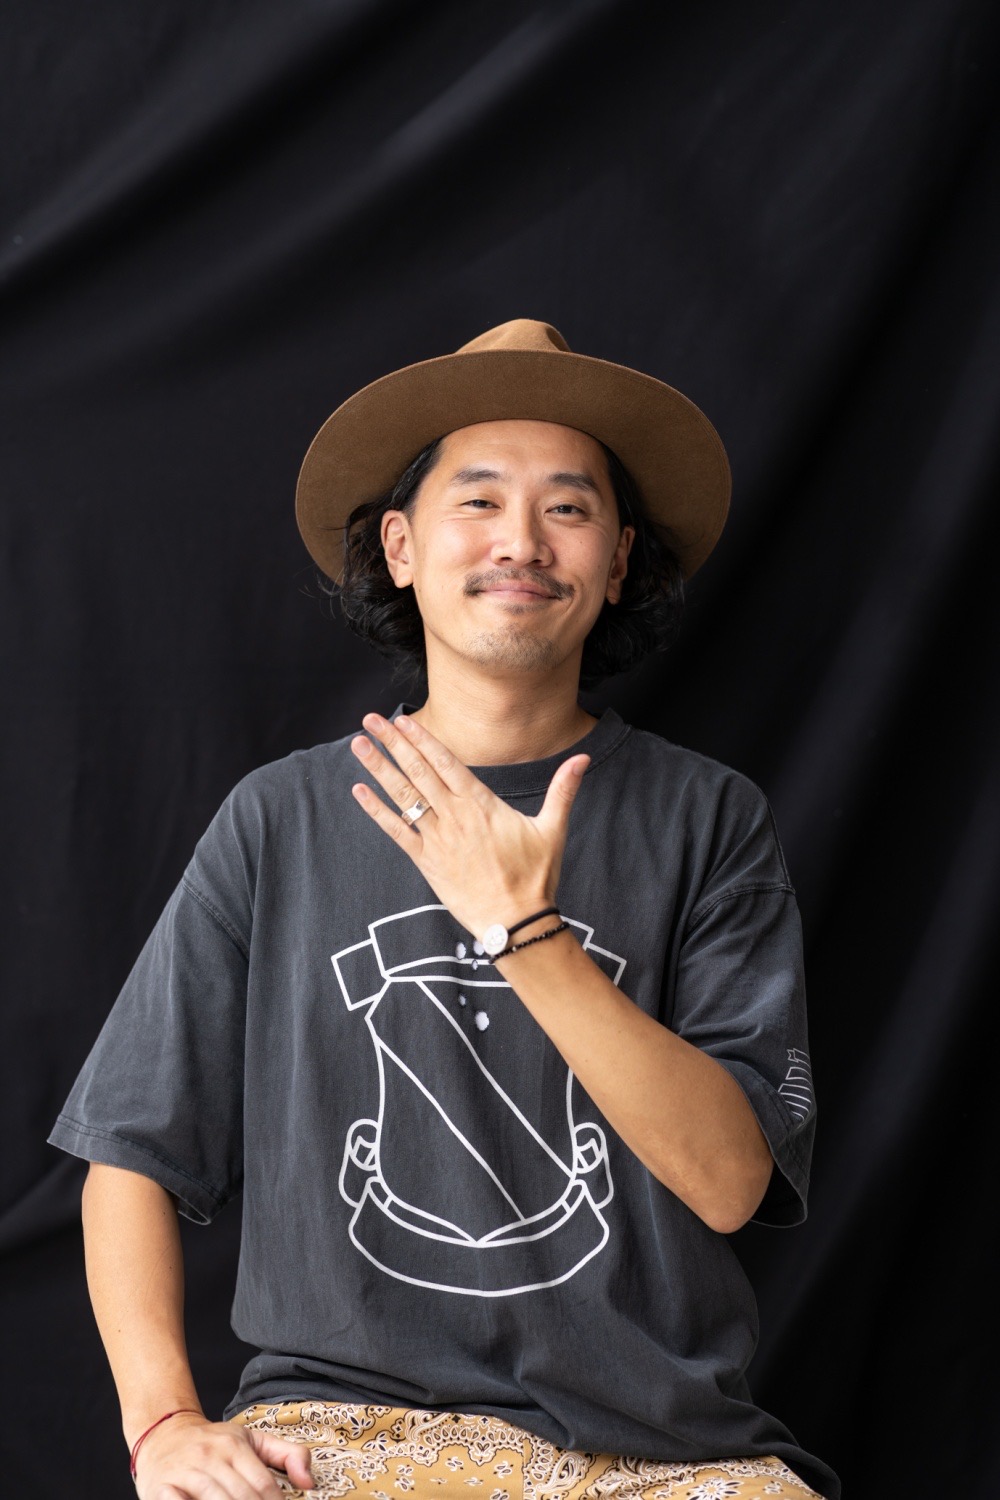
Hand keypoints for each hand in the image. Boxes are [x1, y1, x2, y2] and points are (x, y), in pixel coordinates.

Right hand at [134, 1412, 314, 1498]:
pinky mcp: (161, 1489)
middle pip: (242, 1498)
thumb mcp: (251, 1440)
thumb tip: (310, 1483)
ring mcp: (184, 1472)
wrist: (163, 1435)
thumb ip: (287, 1455)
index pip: (264, 1485)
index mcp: (234, 1445)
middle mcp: (209, 1456)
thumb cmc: (213, 1443)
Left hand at [349, 712, 588, 940]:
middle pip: (418, 772)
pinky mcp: (427, 863)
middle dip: (392, 743)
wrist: (517, 922)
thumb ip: (563, 789)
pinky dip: (377, 811)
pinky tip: (359, 791)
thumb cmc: (537, 877)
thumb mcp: (553, 828)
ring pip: (403, 797)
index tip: (402, 720)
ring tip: (358, 745)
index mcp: (481, 804)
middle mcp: (455, 816)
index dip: (421, 738)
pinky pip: (397, 832)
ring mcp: (438, 839)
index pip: (446, 762)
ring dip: (379, 769)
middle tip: (370, 720)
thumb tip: (583, 758)